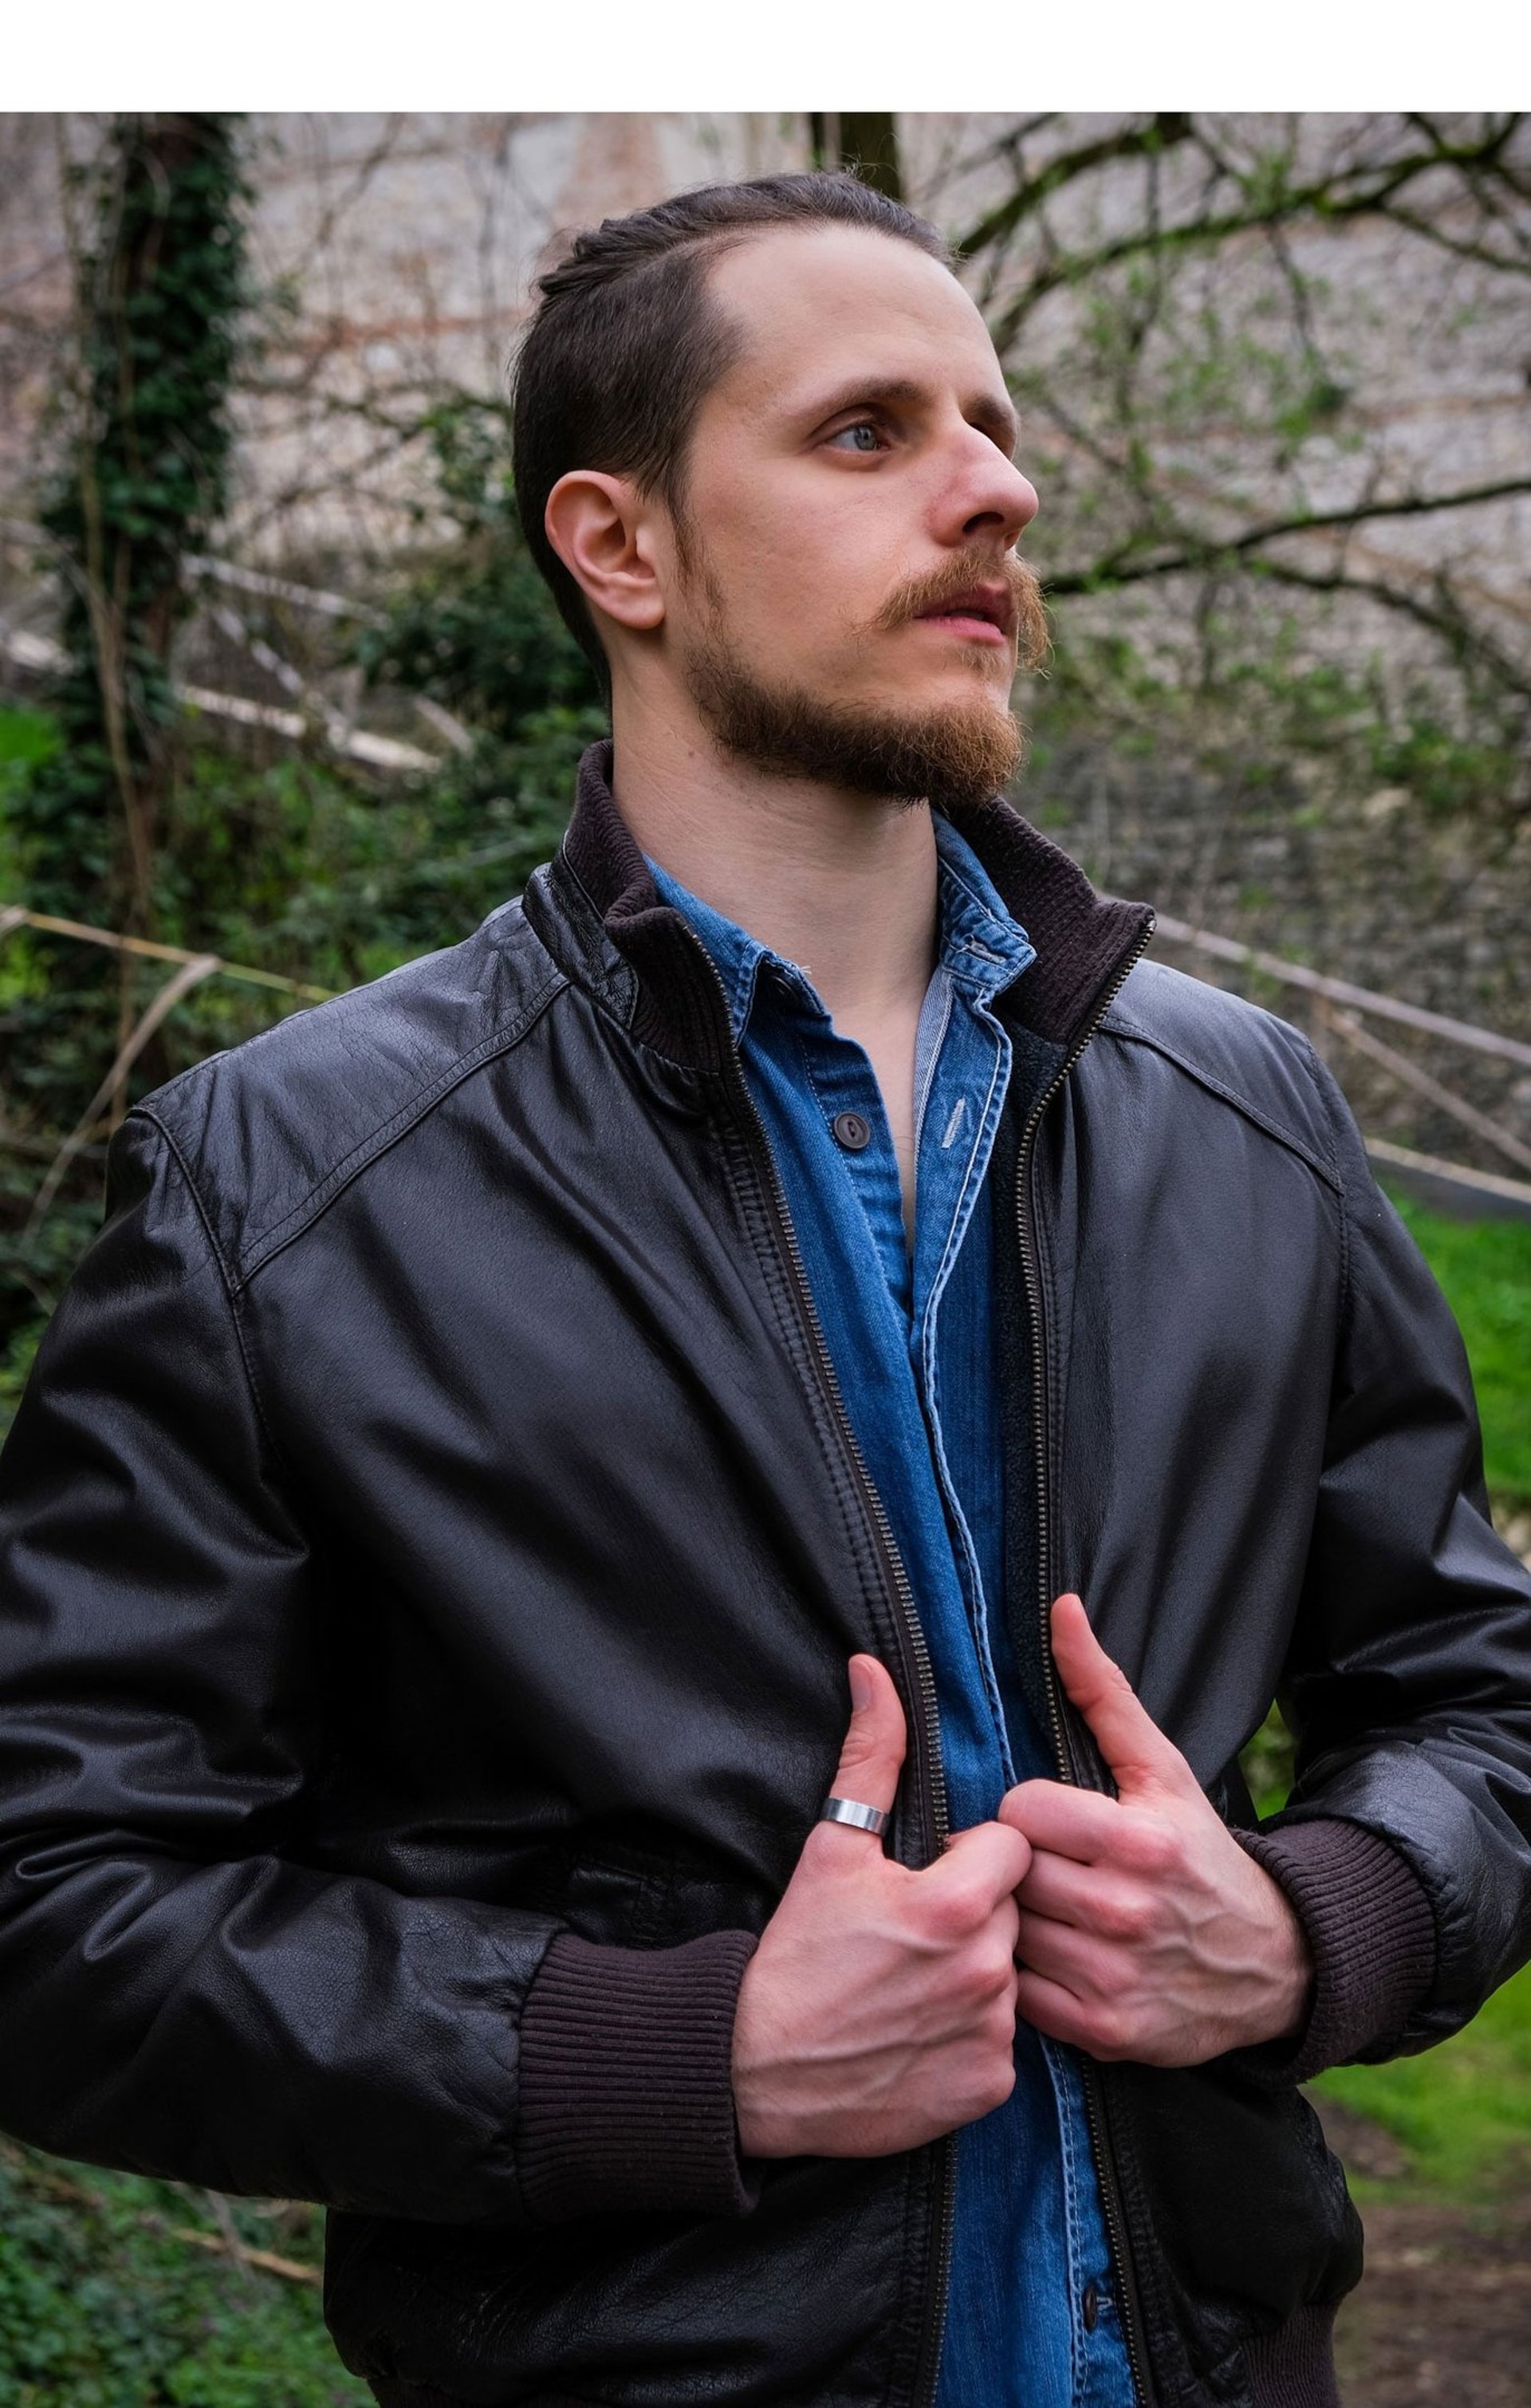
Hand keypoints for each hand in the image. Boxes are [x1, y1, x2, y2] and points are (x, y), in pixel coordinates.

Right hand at [732, 1655, 1031, 2157]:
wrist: (756, 2071)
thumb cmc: (795, 1955)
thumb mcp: (830, 1848)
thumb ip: (870, 1755)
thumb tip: (873, 1671)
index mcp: (955, 1903)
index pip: (1012, 1848)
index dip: (973, 1855)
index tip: (931, 1875)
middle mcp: (985, 1970)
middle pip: (1013, 1913)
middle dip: (976, 1915)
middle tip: (913, 1935)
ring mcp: (990, 2033)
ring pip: (1010, 1977)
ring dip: (976, 1976)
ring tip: (913, 1985)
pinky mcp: (989, 2087)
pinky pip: (1003, 2043)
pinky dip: (970, 2038)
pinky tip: (921, 2034)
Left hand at [997, 1594, 1313, 2065]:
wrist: (1272, 1964)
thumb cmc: (1200, 1852)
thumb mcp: (1163, 1769)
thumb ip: (1101, 1691)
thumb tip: (1059, 1609)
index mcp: (1140, 1840)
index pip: (1021, 1810)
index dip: (1023, 1810)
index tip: (1044, 1819)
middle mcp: (1127, 1911)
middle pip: (1011, 1871)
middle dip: (1015, 1863)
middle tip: (1035, 1864)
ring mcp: (1115, 1977)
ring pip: (1008, 1932)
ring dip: (1013, 1919)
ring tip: (1040, 1907)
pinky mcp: (1105, 2031)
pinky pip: (1020, 1995)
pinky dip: (1023, 1976)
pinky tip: (1049, 1956)